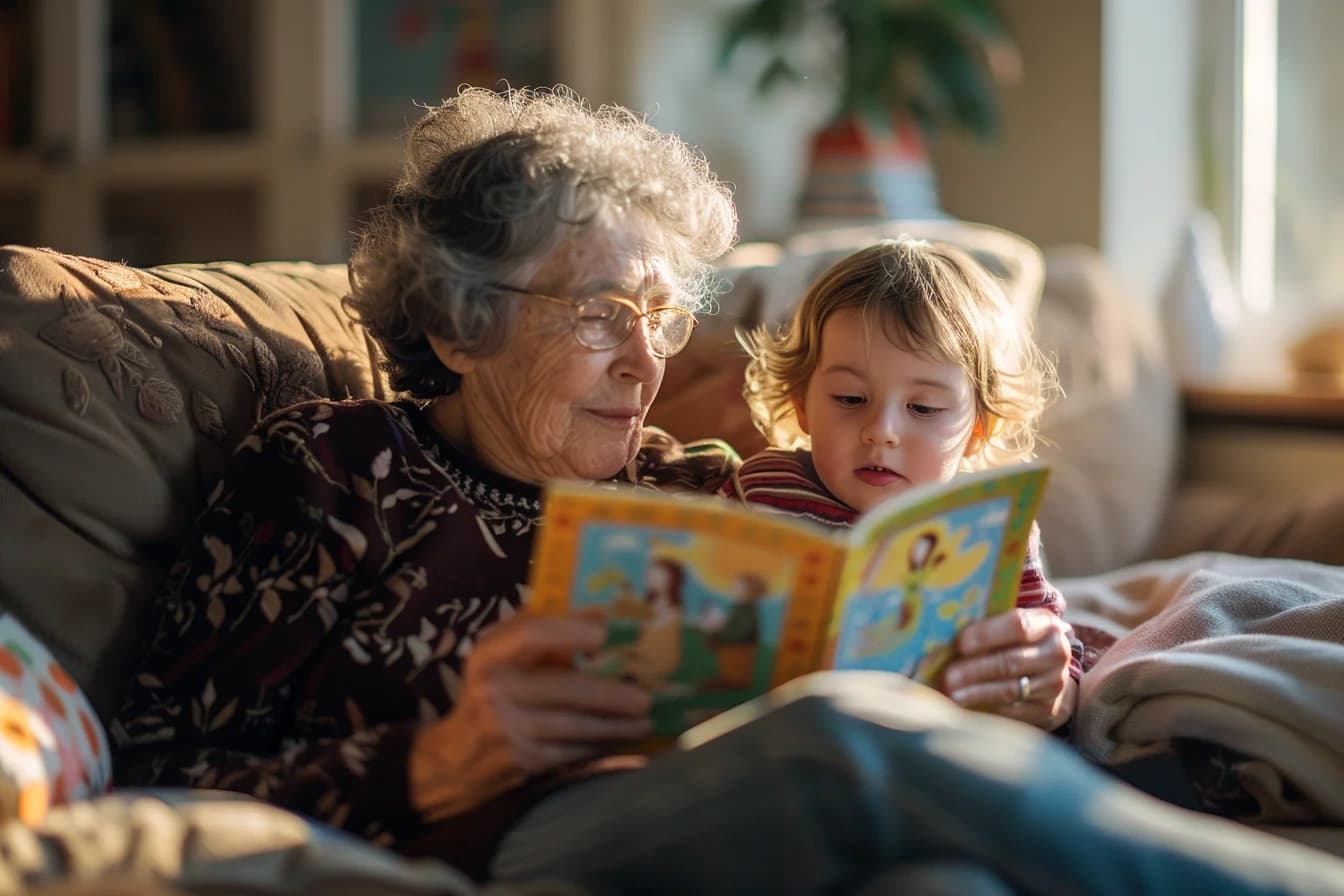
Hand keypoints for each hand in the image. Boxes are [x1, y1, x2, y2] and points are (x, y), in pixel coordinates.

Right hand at [408, 613, 651, 820]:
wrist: (453, 759)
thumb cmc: (489, 691)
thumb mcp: (502, 656)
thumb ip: (545, 631)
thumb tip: (601, 616)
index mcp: (489, 656)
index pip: (528, 636)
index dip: (568, 633)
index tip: (603, 633)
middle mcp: (494, 691)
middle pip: (562, 689)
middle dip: (609, 694)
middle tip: (645, 698)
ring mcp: (508, 731)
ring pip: (574, 726)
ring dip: (616, 725)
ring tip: (644, 720)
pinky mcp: (523, 762)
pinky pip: (572, 751)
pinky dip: (601, 744)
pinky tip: (621, 738)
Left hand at [940, 608, 1075, 731]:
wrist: (1048, 673)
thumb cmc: (1015, 643)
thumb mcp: (1008, 627)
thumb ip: (984, 626)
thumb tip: (940, 633)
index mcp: (1045, 623)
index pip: (1018, 625)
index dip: (985, 634)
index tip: (958, 643)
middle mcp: (1055, 653)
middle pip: (1011, 661)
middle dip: (974, 669)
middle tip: (946, 676)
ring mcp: (1054, 684)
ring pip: (1010, 690)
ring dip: (976, 692)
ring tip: (950, 694)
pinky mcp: (1046, 710)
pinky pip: (1012, 712)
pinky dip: (986, 710)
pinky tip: (965, 707)